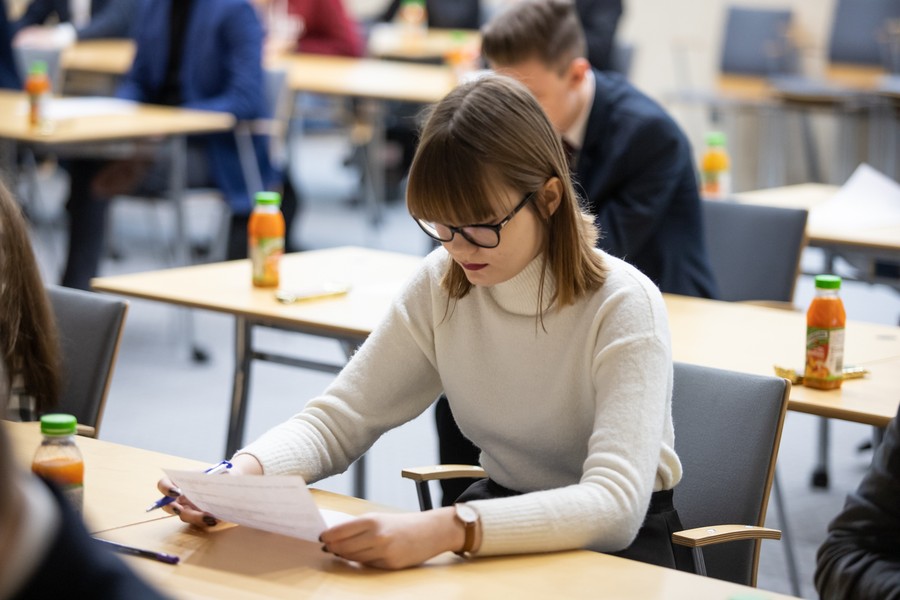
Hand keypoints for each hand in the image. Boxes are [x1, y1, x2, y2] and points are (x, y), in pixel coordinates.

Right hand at [156, 453, 262, 527]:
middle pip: (169, 506)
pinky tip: (216, 519)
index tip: (176, 492)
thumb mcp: (215, 471)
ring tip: (209, 517)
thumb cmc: (220, 474)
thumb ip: (210, 476)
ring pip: (184, 516)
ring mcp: (188, 508)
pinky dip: (205, 521)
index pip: (163, 484)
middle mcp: (181, 496)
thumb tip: (212, 482)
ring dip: (195, 517)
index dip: (165, 489)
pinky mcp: (198, 517)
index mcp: (180, 481)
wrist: (232, 482)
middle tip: (180, 510)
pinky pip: (197, 522)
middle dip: (173, 509)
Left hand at [320, 507, 463, 569]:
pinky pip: (368, 565)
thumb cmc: (403, 523)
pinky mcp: (390, 565)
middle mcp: (377, 536)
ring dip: (344, 555)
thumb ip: (360, 527)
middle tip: (326, 547)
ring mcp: (383, 552)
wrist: (431, 531)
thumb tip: (335, 537)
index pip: (340, 531)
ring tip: (338, 551)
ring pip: (354, 558)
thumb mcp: (380, 518)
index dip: (327, 536)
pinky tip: (357, 556)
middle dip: (333, 548)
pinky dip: (360, 561)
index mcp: (373, 521)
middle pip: (344, 547)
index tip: (321, 537)